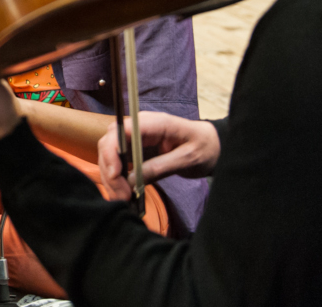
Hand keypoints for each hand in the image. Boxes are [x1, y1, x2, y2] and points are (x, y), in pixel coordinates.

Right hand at [97, 111, 220, 201]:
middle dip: (110, 170)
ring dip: (111, 177)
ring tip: (123, 198)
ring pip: (109, 154)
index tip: (116, 176)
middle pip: (109, 143)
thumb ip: (161, 167)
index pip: (120, 131)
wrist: (212, 145)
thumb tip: (132, 181)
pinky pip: (117, 161)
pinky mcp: (134, 148)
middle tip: (122, 195)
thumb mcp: (187, 159)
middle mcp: (138, 126)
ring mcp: (135, 137)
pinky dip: (116, 177)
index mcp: (153, 123)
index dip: (111, 152)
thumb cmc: (204, 147)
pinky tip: (123, 192)